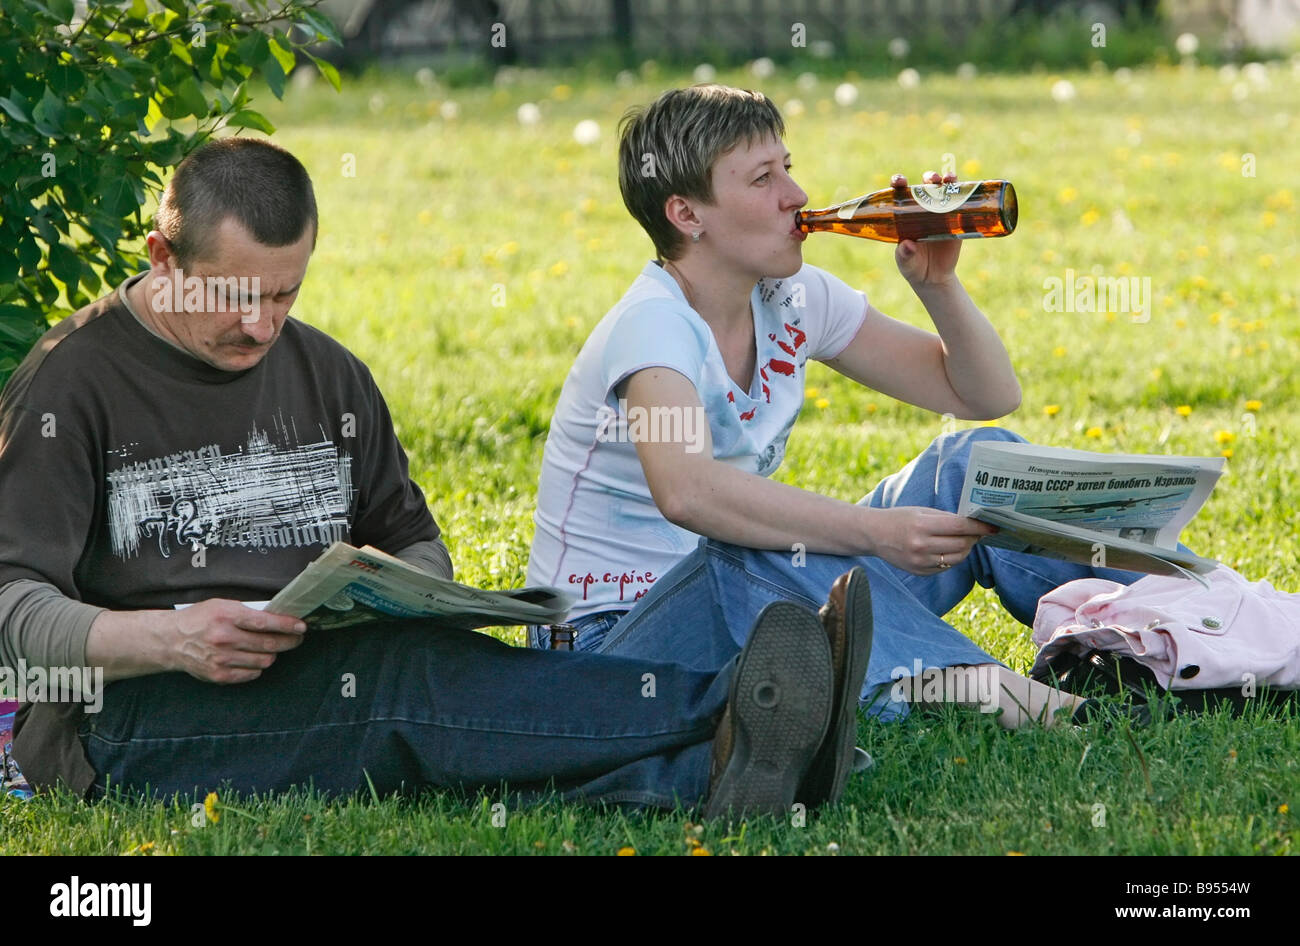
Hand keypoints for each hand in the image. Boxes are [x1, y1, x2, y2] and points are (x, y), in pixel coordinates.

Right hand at [168, 599, 306, 683]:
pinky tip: (254, 658)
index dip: (287, 626)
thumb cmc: (199, 619)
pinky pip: (252, 673)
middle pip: (269, 644)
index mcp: (227, 616)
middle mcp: (224, 638)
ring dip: (273, 654)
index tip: (301, 627)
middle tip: (296, 638)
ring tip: (271, 648)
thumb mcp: (222, 605)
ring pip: (264, 661)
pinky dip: (258, 666)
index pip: (265, 622)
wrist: (171, 641)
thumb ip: (247, 612)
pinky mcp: (219, 675)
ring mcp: (222, 659)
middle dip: (289, 641)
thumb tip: (278, 619)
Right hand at [865, 506, 997, 575]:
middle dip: (974, 537)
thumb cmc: (900, 518)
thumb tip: (973, 524)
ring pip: (957, 558)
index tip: (993, 526)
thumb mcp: (922, 512)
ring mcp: (920, 562)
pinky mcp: (919, 572)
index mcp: (922, 526)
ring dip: (966, 548)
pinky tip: (948, 549)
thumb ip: (946, 518)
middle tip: (978, 531)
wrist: (874, 535)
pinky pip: (946, 567)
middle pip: (961, 544)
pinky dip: (952, 558)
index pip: (960, 527)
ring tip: (964, 540)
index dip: (980, 527)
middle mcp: (921, 546)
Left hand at [891, 171, 961, 287]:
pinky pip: (961, 204)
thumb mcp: (906, 262)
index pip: (900, 193)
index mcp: (905, 215)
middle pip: (926, 186)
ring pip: (944, 190)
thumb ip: (904, 254)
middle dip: (929, 177)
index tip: (900, 181)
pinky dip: (964, 194)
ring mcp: (941, 213)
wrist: (934, 278)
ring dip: (947, 180)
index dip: (899, 182)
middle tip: (931, 180)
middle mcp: (923, 210)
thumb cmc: (913, 267)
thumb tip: (907, 245)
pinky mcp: (957, 221)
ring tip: (948, 180)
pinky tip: (965, 190)